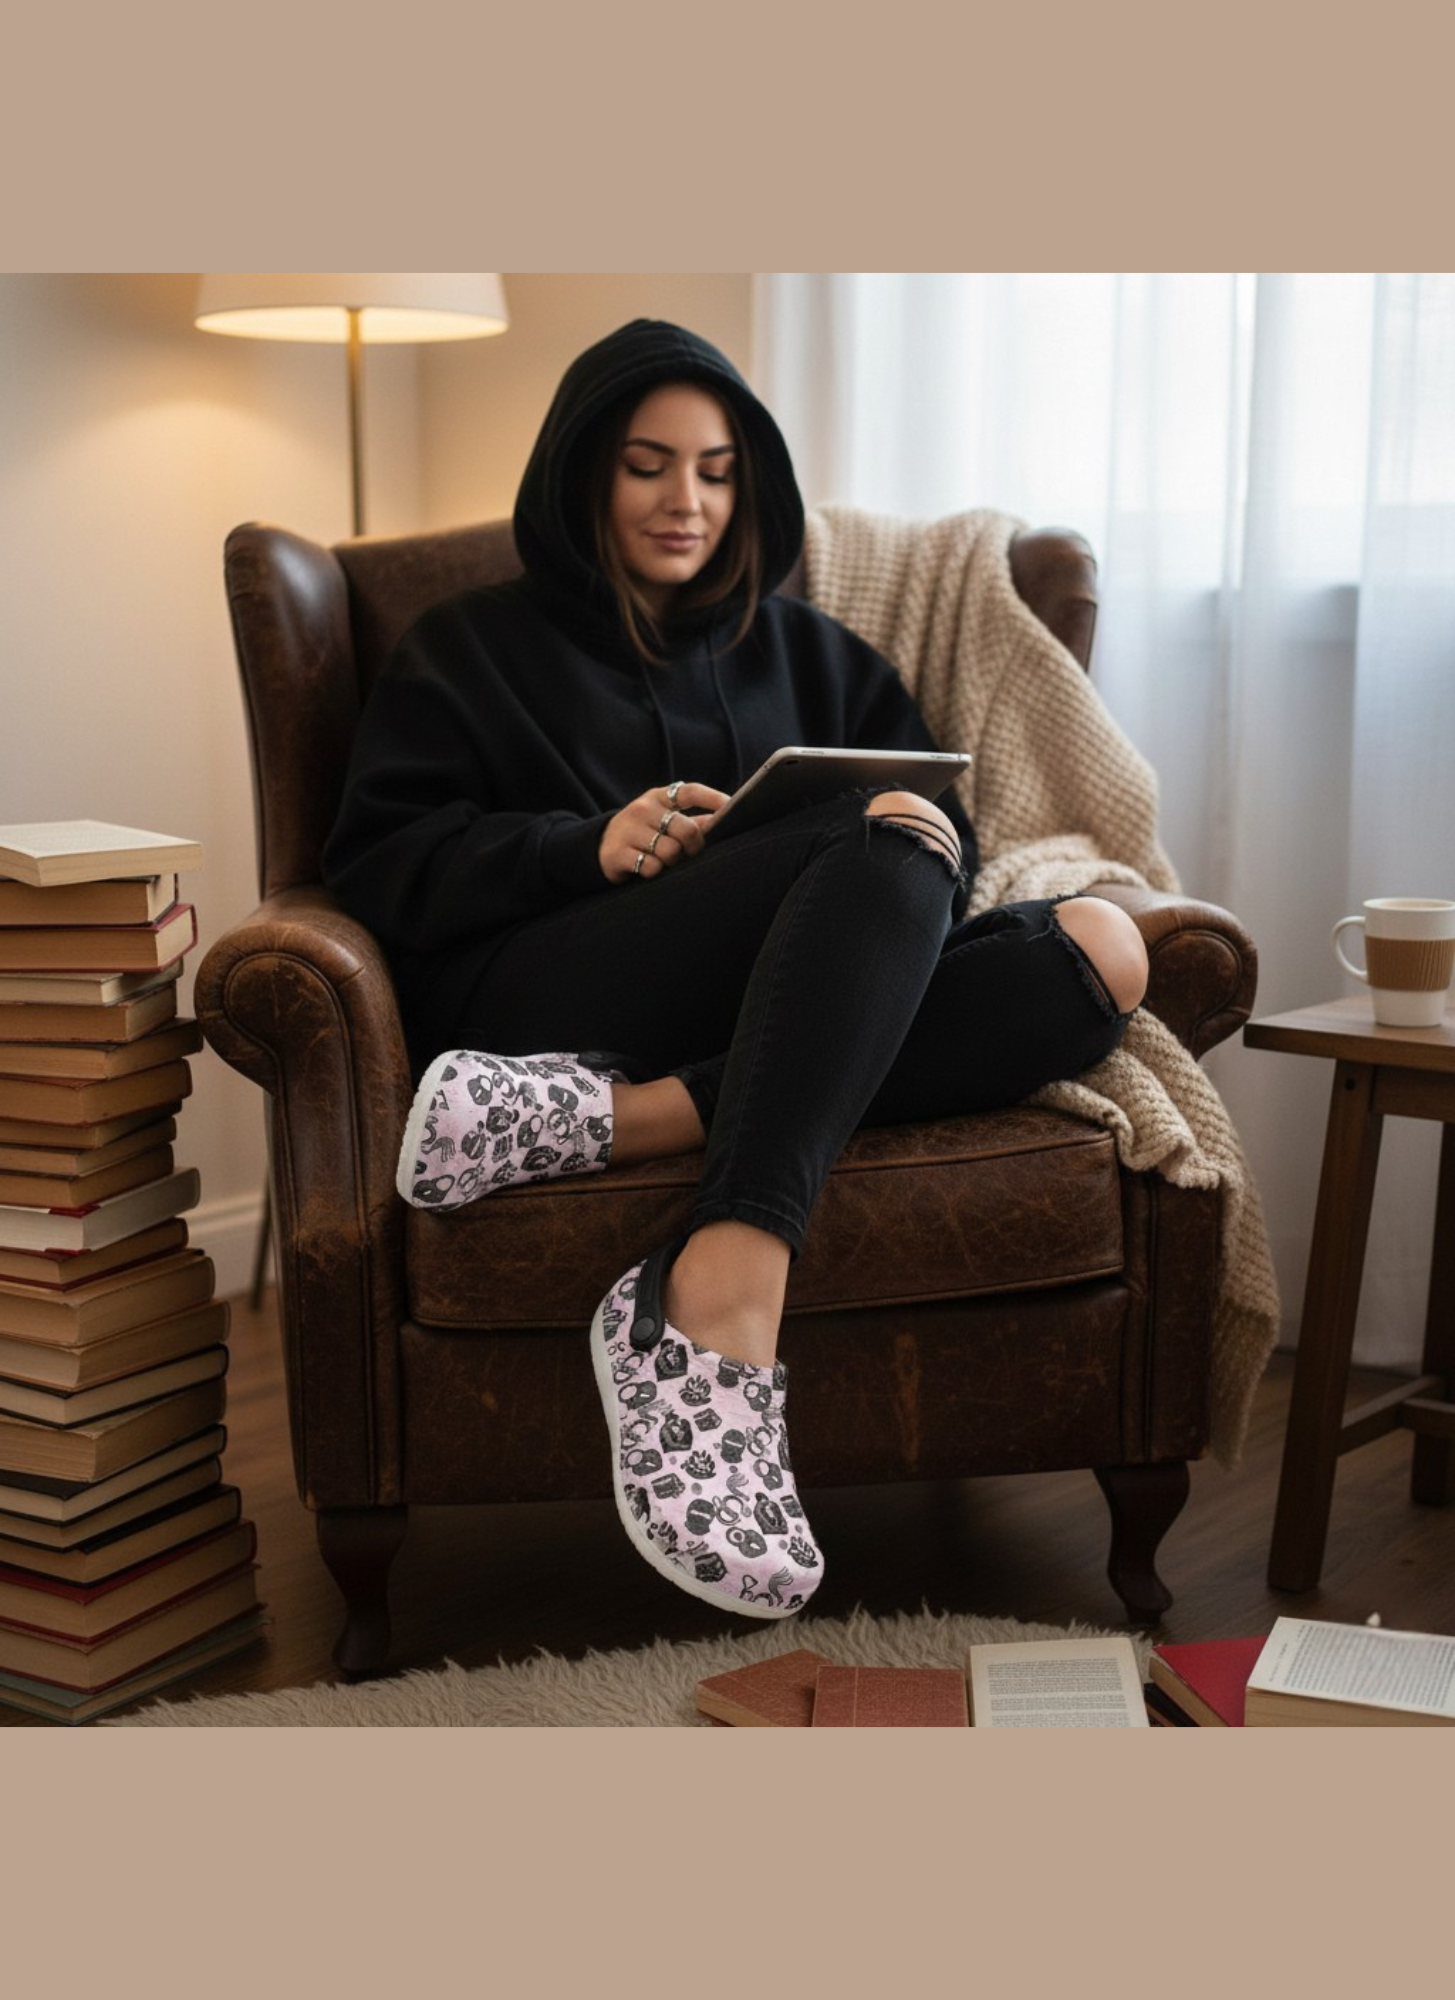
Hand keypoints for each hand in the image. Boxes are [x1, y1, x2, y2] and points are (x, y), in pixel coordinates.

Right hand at [599, 782, 729, 883]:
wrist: (601, 847)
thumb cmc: (644, 833)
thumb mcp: (663, 820)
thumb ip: (693, 822)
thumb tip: (725, 825)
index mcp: (658, 797)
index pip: (690, 792)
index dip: (712, 798)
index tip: (730, 807)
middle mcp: (643, 809)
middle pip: (685, 829)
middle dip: (694, 846)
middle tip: (691, 853)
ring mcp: (628, 829)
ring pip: (670, 851)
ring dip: (673, 862)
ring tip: (666, 862)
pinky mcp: (618, 852)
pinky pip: (651, 866)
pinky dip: (655, 871)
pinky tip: (649, 869)